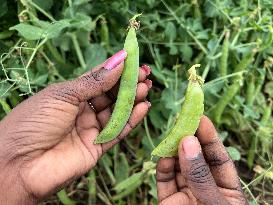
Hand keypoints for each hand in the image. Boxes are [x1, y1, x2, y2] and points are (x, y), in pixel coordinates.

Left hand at [0, 50, 151, 203]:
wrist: (17, 164)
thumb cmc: (34, 121)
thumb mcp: (63, 94)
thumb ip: (95, 81)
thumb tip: (119, 61)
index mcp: (70, 95)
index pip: (98, 79)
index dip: (116, 70)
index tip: (133, 60)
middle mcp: (82, 111)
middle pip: (110, 95)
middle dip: (128, 84)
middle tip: (145, 74)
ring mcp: (90, 130)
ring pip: (117, 112)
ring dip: (133, 100)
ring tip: (146, 88)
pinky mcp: (97, 147)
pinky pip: (118, 132)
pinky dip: (132, 120)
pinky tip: (143, 107)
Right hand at [156, 116, 246, 204]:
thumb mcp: (213, 201)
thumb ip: (200, 174)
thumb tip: (188, 140)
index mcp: (225, 189)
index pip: (218, 158)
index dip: (209, 137)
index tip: (200, 117)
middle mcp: (205, 188)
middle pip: (196, 159)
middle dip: (188, 140)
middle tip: (181, 121)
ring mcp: (186, 193)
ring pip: (178, 167)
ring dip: (173, 151)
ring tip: (170, 138)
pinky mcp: (168, 201)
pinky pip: (165, 180)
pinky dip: (163, 167)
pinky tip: (164, 157)